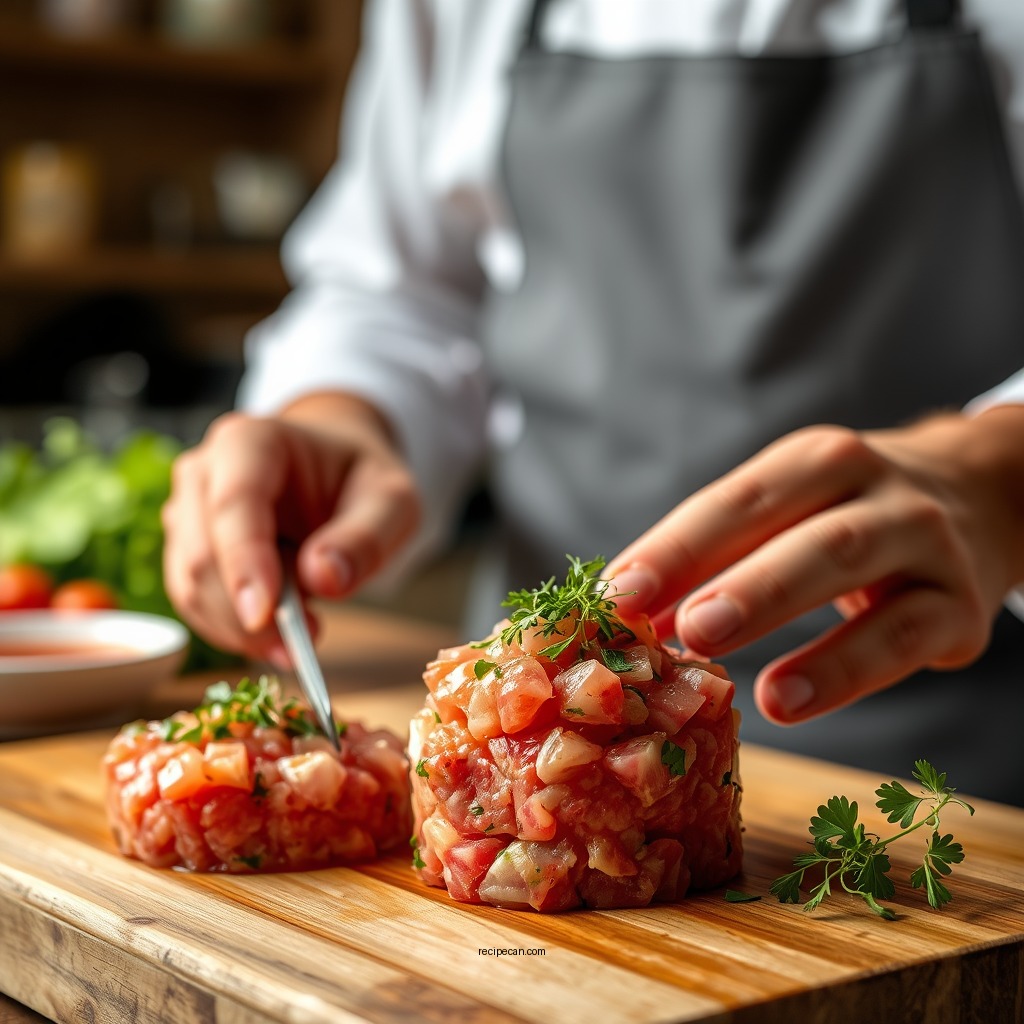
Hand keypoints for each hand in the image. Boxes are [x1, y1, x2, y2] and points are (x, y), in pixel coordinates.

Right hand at [162, 393, 420, 660]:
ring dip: (242, 630)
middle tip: (309, 641)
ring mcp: (186, 512)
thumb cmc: (360, 480)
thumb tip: (323, 577)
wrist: (334, 472)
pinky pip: (195, 604)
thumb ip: (366, 537)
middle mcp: (203, 472)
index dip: (244, 563)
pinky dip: (233, 633)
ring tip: (305, 636)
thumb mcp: (392, 501)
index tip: (264, 618)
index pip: (235, 503)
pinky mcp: (186, 551)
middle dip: (249, 613)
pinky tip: (280, 639)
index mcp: (250, 442)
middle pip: (203, 555)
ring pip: (191, 587)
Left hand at [608, 408, 1023, 723]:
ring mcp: (925, 541)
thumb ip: (717, 558)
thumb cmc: (847, 517)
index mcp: (814, 461)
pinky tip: (786, 701)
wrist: (980, 499)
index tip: (617, 595)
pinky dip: (842, 672)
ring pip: (850, 570)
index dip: (674, 549)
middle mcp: (873, 488)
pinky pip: (901, 638)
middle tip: (675, 626)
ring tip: (723, 665)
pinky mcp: (960, 605)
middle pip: (795, 530)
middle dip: (730, 576)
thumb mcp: (789, 515)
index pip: (734, 502)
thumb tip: (632, 618)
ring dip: (781, 615)